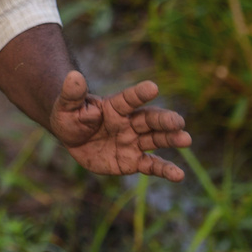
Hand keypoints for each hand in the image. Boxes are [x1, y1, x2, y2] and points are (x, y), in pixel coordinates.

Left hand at [49, 71, 190, 181]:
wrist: (72, 138)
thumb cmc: (70, 116)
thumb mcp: (66, 105)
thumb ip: (72, 93)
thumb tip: (73, 76)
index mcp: (115, 106)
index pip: (128, 99)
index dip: (139, 94)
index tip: (153, 87)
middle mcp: (129, 123)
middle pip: (149, 120)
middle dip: (164, 120)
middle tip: (178, 121)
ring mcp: (134, 142)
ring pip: (156, 140)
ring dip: (171, 140)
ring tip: (185, 139)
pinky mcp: (134, 161)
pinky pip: (151, 166)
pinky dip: (165, 170)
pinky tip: (179, 175)